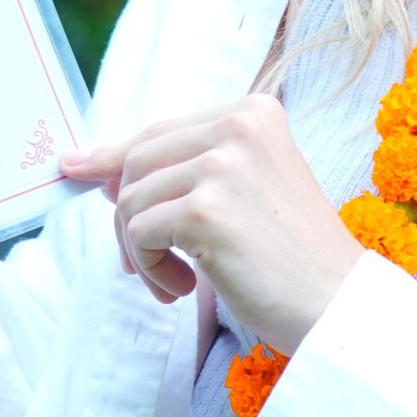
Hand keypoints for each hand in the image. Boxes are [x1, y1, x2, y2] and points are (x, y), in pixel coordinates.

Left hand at [62, 97, 364, 353]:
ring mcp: (223, 165)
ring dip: (141, 251)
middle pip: (137, 161)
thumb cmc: (293, 257)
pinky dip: (150, 268)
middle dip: (128, 215)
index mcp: (255, 112)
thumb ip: (187, 169)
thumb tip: (97, 170)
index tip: (78, 169)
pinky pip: (138, 233)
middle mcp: (240, 126)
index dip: (118, 159)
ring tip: (176, 280)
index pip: (161, 131)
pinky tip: (184, 288)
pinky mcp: (206, 210)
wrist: (338, 304)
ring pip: (130, 200)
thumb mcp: (247, 190)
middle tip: (151, 262)